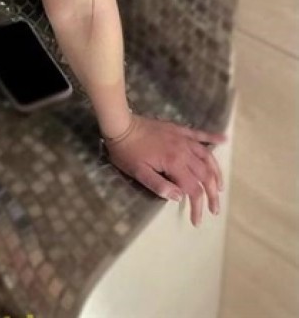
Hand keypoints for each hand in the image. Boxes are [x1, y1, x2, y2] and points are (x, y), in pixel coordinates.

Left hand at [103, 114, 227, 226]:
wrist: (121, 125)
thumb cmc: (127, 152)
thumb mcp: (139, 173)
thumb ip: (160, 187)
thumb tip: (180, 197)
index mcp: (174, 163)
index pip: (193, 189)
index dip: (197, 206)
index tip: (196, 221)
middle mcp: (183, 150)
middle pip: (205, 175)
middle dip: (212, 194)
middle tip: (214, 209)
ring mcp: (183, 138)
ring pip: (207, 157)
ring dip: (216, 173)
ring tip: (220, 187)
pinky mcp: (179, 129)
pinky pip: (200, 134)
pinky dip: (213, 138)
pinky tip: (224, 140)